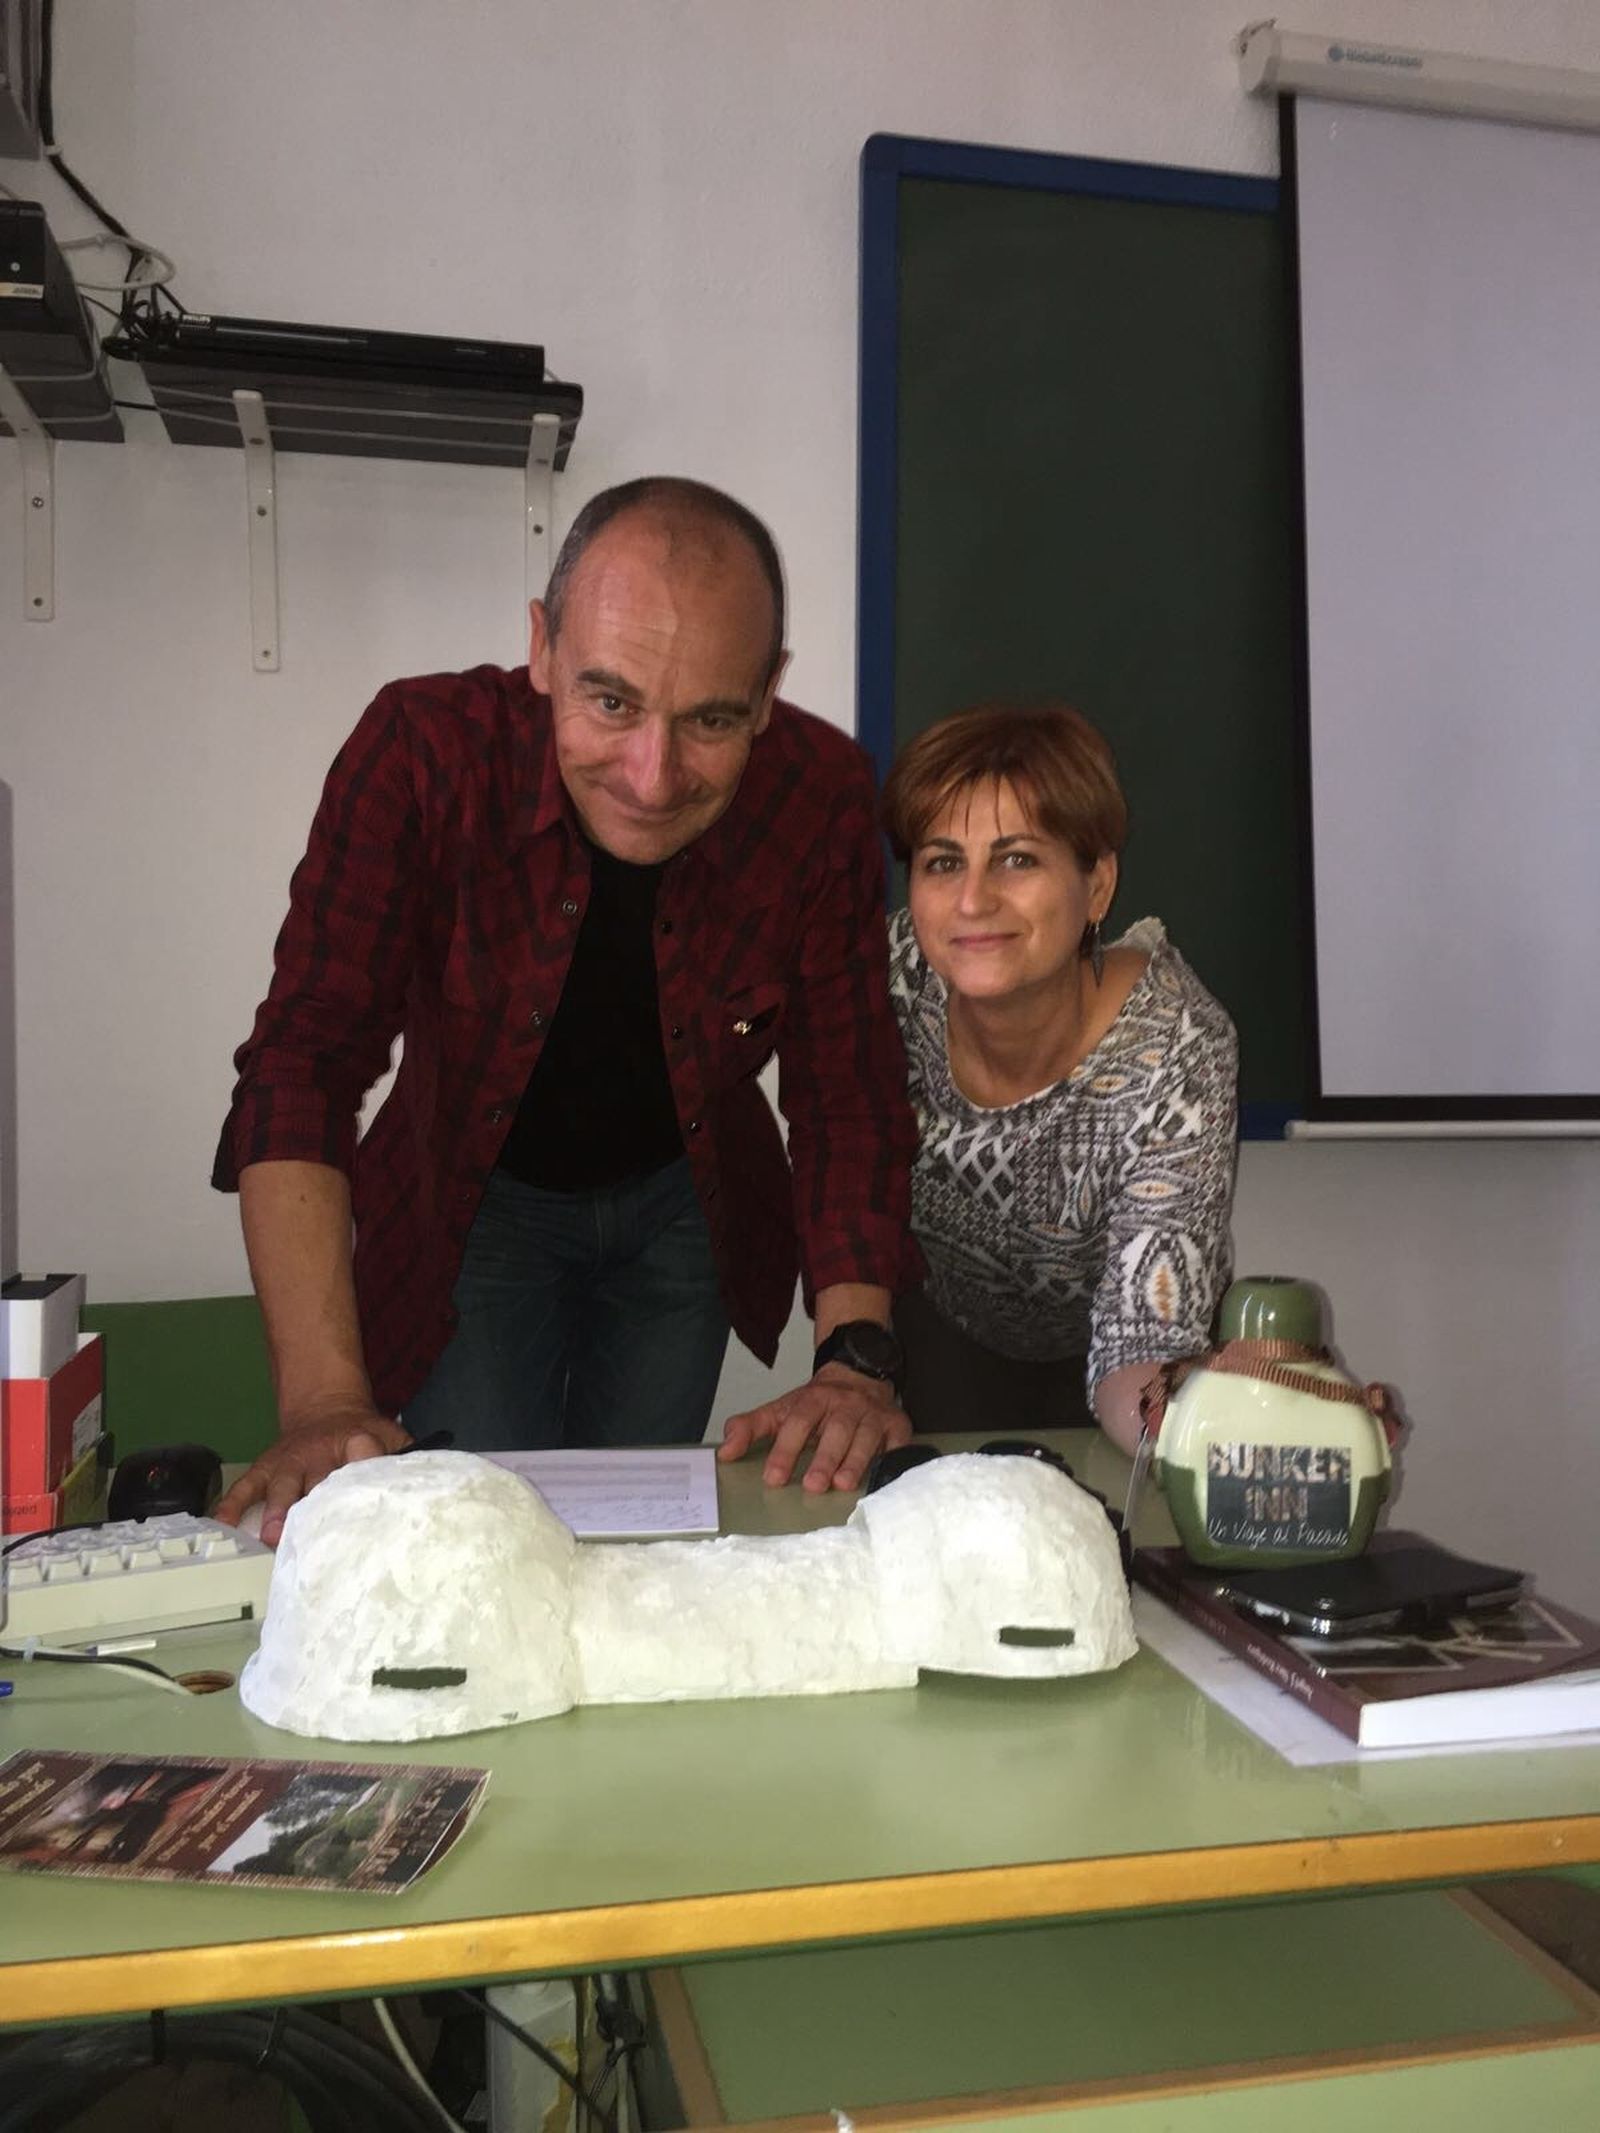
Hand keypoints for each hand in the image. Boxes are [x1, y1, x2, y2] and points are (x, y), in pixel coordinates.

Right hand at [214, 1404, 411, 1546]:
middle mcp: (321, 1454)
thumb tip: (432, 1483)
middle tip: (312, 1534)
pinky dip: (233, 1504)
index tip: (368, 1491)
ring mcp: (290, 1461)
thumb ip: (407, 1458)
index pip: (364, 1453)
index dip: (365, 1467)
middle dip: (316, 1507)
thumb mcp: (392, 1435)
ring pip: (283, 1485)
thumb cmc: (364, 1434)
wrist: (326, 1407)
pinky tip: (222, 1524)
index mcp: (357, 1443)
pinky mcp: (267, 1467)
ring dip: (278, 1509)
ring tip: (272, 1534)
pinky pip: (247, 1485)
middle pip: (319, 1479)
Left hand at [718, 1364, 911, 1493]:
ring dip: (856, 1461)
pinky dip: (892, 1459)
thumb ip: (750, 1428)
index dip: (786, 1449)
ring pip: (866, 1437)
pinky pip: (898, 1443)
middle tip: (813, 1486)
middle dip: (825, 1458)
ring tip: (843, 1485)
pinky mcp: (898, 1425)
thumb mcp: (781, 1410)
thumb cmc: (817, 1404)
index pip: (798, 1422)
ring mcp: (873, 1415)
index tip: (773, 1478)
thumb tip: (724, 1453)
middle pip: (835, 1430)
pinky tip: (884, 1477)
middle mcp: (845, 1405)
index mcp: (814, 1399)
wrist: (859, 1375)